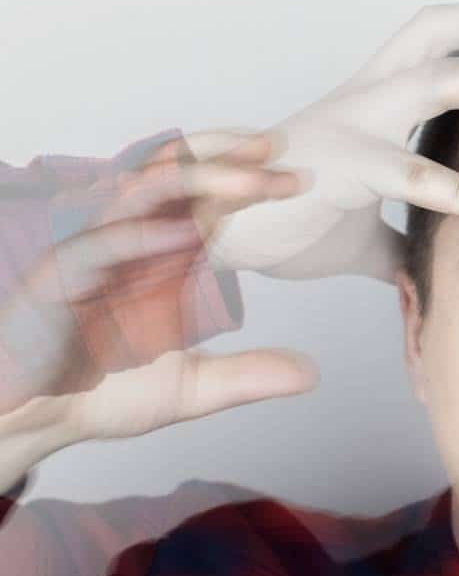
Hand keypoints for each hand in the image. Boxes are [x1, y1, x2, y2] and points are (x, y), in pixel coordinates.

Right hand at [0, 132, 317, 425]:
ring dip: (196, 181)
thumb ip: (247, 376)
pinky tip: (188, 235)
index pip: (207, 202)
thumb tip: (311, 375)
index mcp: (159, 258)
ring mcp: (91, 254)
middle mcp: (128, 244)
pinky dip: (143, 237)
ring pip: (140, 195)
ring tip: (251, 181)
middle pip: (176, 178)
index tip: (301, 179)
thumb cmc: (96, 392)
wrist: (30, 422)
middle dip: (228, 160)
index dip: (251, 184)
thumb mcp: (190, 388)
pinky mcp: (56, 279)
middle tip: (279, 153)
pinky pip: (98, 246)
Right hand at [198, 3, 458, 283]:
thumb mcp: (361, 234)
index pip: (432, 42)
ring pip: (431, 80)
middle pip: (436, 34)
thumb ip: (402, 242)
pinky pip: (406, 171)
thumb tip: (429, 269)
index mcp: (370, 103)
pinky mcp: (338, 169)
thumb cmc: (284, 222)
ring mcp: (350, 127)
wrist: (215, 238)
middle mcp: (363, 99)